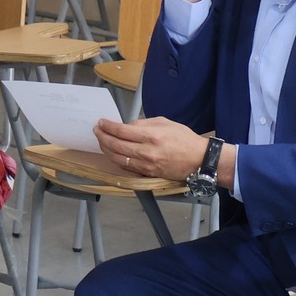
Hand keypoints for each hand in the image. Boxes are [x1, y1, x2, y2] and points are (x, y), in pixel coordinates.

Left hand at [94, 117, 208, 180]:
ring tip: (101, 140)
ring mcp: (145, 165)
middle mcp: (146, 152)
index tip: (101, 122)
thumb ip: (144, 123)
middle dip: (102, 136)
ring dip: (105, 149)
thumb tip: (128, 126)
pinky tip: (112, 152)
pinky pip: (125, 166)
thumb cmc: (184, 139)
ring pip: (117, 158)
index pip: (121, 131)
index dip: (108, 126)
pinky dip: (115, 159)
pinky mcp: (146, 173)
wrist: (198, 160)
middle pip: (115, 145)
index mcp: (151, 136)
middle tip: (97, 130)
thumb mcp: (165, 122)